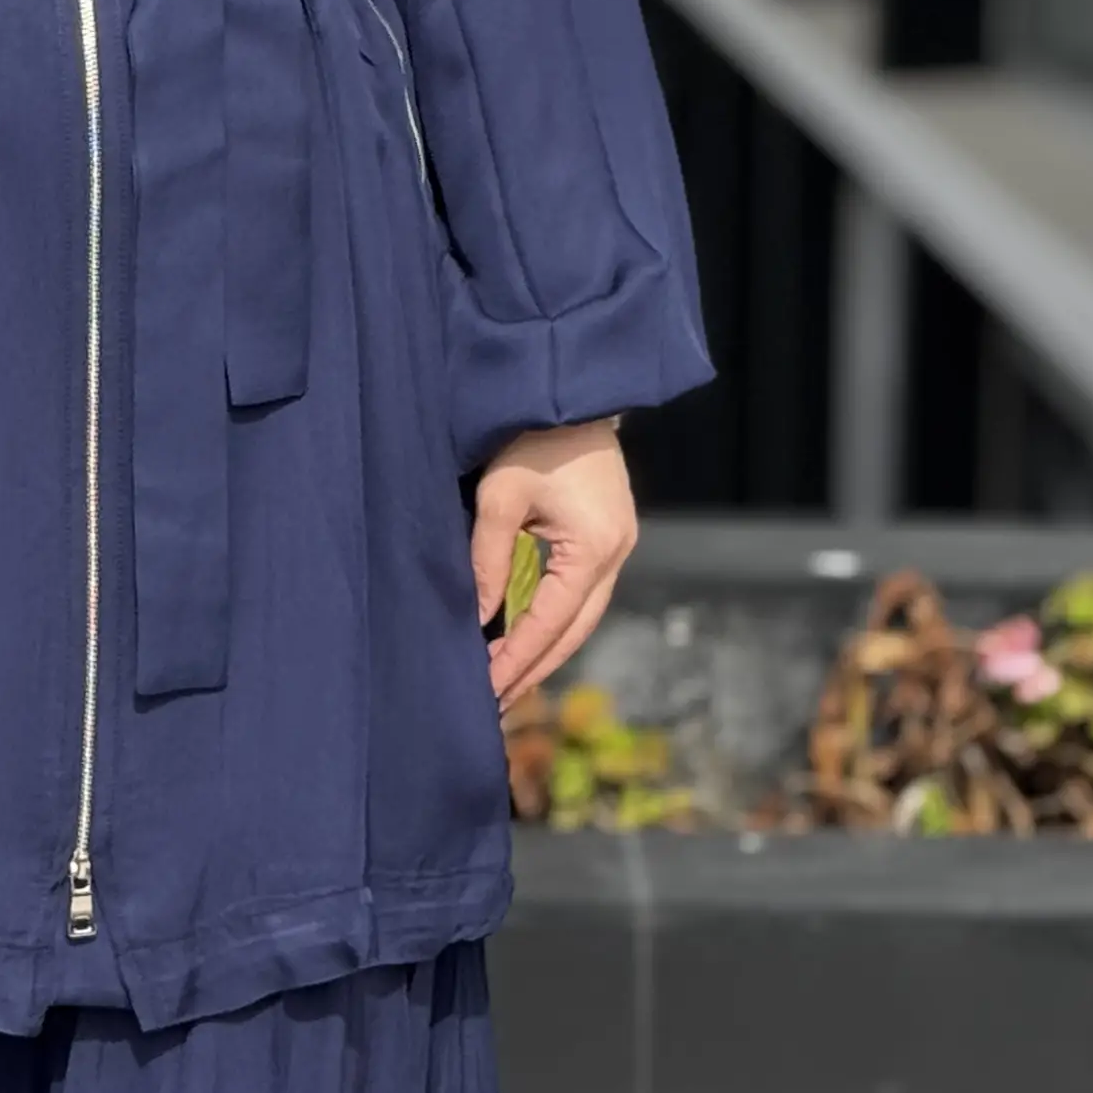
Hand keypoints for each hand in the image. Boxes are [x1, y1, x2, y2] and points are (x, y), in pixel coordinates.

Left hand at [472, 420, 635, 706]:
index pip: (552, 621)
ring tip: (508, 680)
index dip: (518, 658)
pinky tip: (527, 636)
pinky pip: (582, 593)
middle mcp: (616, 554)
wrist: (568, 390)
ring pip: (582, 616)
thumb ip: (486, 562)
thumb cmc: (532, 438)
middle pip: (575, 630)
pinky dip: (555, 620)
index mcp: (594, 547)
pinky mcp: (608, 536)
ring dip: (546, 648)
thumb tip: (475, 620)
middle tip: (496, 702)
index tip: (487, 689)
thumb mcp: (498, 499)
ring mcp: (617, 545)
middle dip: (536, 668)